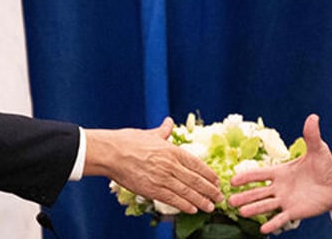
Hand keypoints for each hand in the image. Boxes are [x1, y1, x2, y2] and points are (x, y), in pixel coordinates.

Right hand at [84, 117, 221, 213]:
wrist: (111, 153)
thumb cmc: (129, 142)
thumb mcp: (150, 134)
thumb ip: (163, 131)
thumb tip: (169, 122)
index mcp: (172, 150)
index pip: (196, 164)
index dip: (209, 173)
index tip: (217, 180)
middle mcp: (171, 165)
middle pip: (195, 180)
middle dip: (210, 190)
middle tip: (220, 197)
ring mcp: (162, 178)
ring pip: (187, 192)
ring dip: (201, 200)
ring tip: (211, 206)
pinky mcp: (152, 189)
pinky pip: (172, 199)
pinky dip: (184, 205)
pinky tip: (193, 209)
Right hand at [228, 114, 331, 233]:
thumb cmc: (324, 166)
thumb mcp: (318, 149)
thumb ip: (312, 135)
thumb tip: (313, 116)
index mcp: (281, 171)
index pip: (260, 174)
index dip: (246, 177)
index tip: (233, 180)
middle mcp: (279, 187)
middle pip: (258, 192)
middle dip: (244, 195)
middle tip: (229, 200)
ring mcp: (285, 200)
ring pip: (265, 205)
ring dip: (253, 209)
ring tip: (241, 212)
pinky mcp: (294, 212)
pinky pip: (281, 219)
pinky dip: (272, 224)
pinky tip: (263, 229)